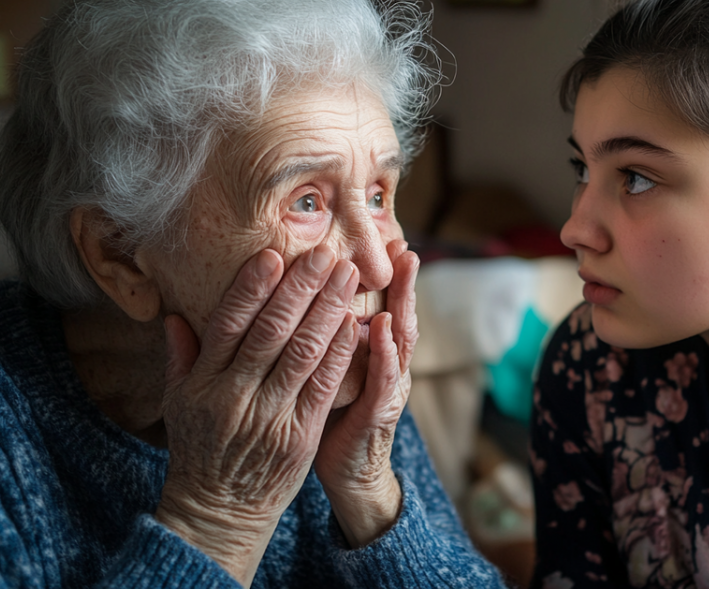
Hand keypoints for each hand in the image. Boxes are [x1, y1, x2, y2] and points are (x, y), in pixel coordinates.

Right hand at [154, 245, 359, 586]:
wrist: (219, 510)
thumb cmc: (199, 449)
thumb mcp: (177, 403)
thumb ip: (181, 357)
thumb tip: (175, 314)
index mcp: (204, 383)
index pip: (228, 324)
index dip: (251, 288)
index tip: (273, 256)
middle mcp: (236, 396)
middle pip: (272, 332)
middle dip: (301, 288)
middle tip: (325, 254)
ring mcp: (271, 416)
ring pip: (303, 353)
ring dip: (329, 309)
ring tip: (348, 275)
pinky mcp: (301, 435)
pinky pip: (324, 387)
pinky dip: (340, 353)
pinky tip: (354, 323)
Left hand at [313, 240, 419, 547]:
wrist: (345, 474)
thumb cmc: (330, 417)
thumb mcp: (328, 370)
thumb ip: (326, 336)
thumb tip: (305, 295)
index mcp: (372, 354)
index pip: (382, 305)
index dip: (385, 273)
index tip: (384, 235)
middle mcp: (387, 367)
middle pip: (399, 313)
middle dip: (402, 277)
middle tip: (403, 239)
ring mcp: (387, 389)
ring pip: (399, 339)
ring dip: (403, 303)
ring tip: (404, 269)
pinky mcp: (378, 414)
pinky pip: (383, 379)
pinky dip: (384, 352)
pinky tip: (383, 327)